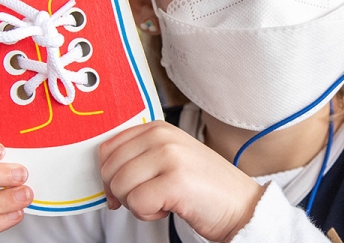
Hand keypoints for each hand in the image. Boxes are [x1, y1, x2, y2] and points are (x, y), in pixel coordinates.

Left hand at [99, 120, 264, 241]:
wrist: (240, 205)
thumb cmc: (202, 186)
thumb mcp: (169, 158)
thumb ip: (139, 154)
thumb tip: (103, 169)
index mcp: (157, 128)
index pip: (107, 148)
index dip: (110, 175)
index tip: (129, 187)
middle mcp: (162, 137)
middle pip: (109, 169)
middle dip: (123, 192)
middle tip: (149, 197)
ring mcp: (170, 156)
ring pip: (120, 186)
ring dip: (136, 204)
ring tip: (162, 201)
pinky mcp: (175, 180)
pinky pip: (136, 203)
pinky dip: (149, 214)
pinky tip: (170, 208)